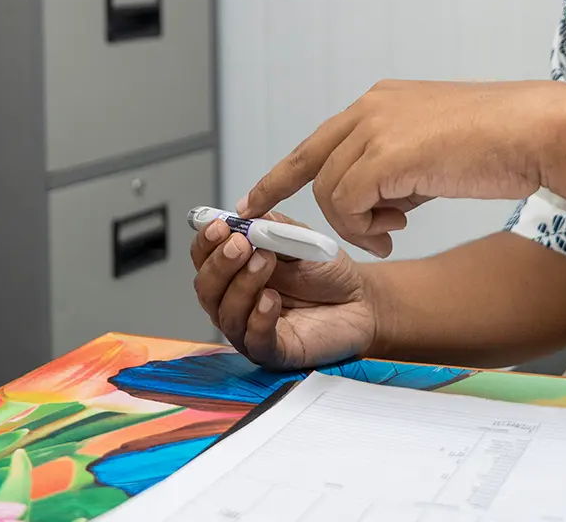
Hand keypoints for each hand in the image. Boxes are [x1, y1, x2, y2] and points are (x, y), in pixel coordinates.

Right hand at [190, 213, 375, 369]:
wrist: (361, 300)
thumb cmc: (326, 273)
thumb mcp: (297, 238)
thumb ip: (271, 227)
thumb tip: (243, 214)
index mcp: (235, 271)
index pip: (203, 259)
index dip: (205, 243)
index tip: (219, 226)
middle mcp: (236, 301)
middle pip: (206, 289)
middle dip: (220, 264)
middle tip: (242, 244)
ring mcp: (251, 329)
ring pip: (226, 314)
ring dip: (242, 285)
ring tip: (265, 261)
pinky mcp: (274, 352)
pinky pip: (254, 340)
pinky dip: (258, 318)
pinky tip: (272, 299)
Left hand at [239, 79, 565, 256]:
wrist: (539, 132)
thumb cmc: (503, 144)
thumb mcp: (435, 150)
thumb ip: (399, 167)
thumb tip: (381, 201)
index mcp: (382, 101)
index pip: (318, 140)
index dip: (284, 174)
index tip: (255, 199)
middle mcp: (371, 108)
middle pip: (312, 164)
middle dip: (294, 202)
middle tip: (287, 236)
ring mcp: (376, 128)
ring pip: (331, 191)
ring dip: (358, 223)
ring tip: (396, 229)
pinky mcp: (385, 155)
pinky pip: (348, 203)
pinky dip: (366, 226)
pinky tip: (398, 229)